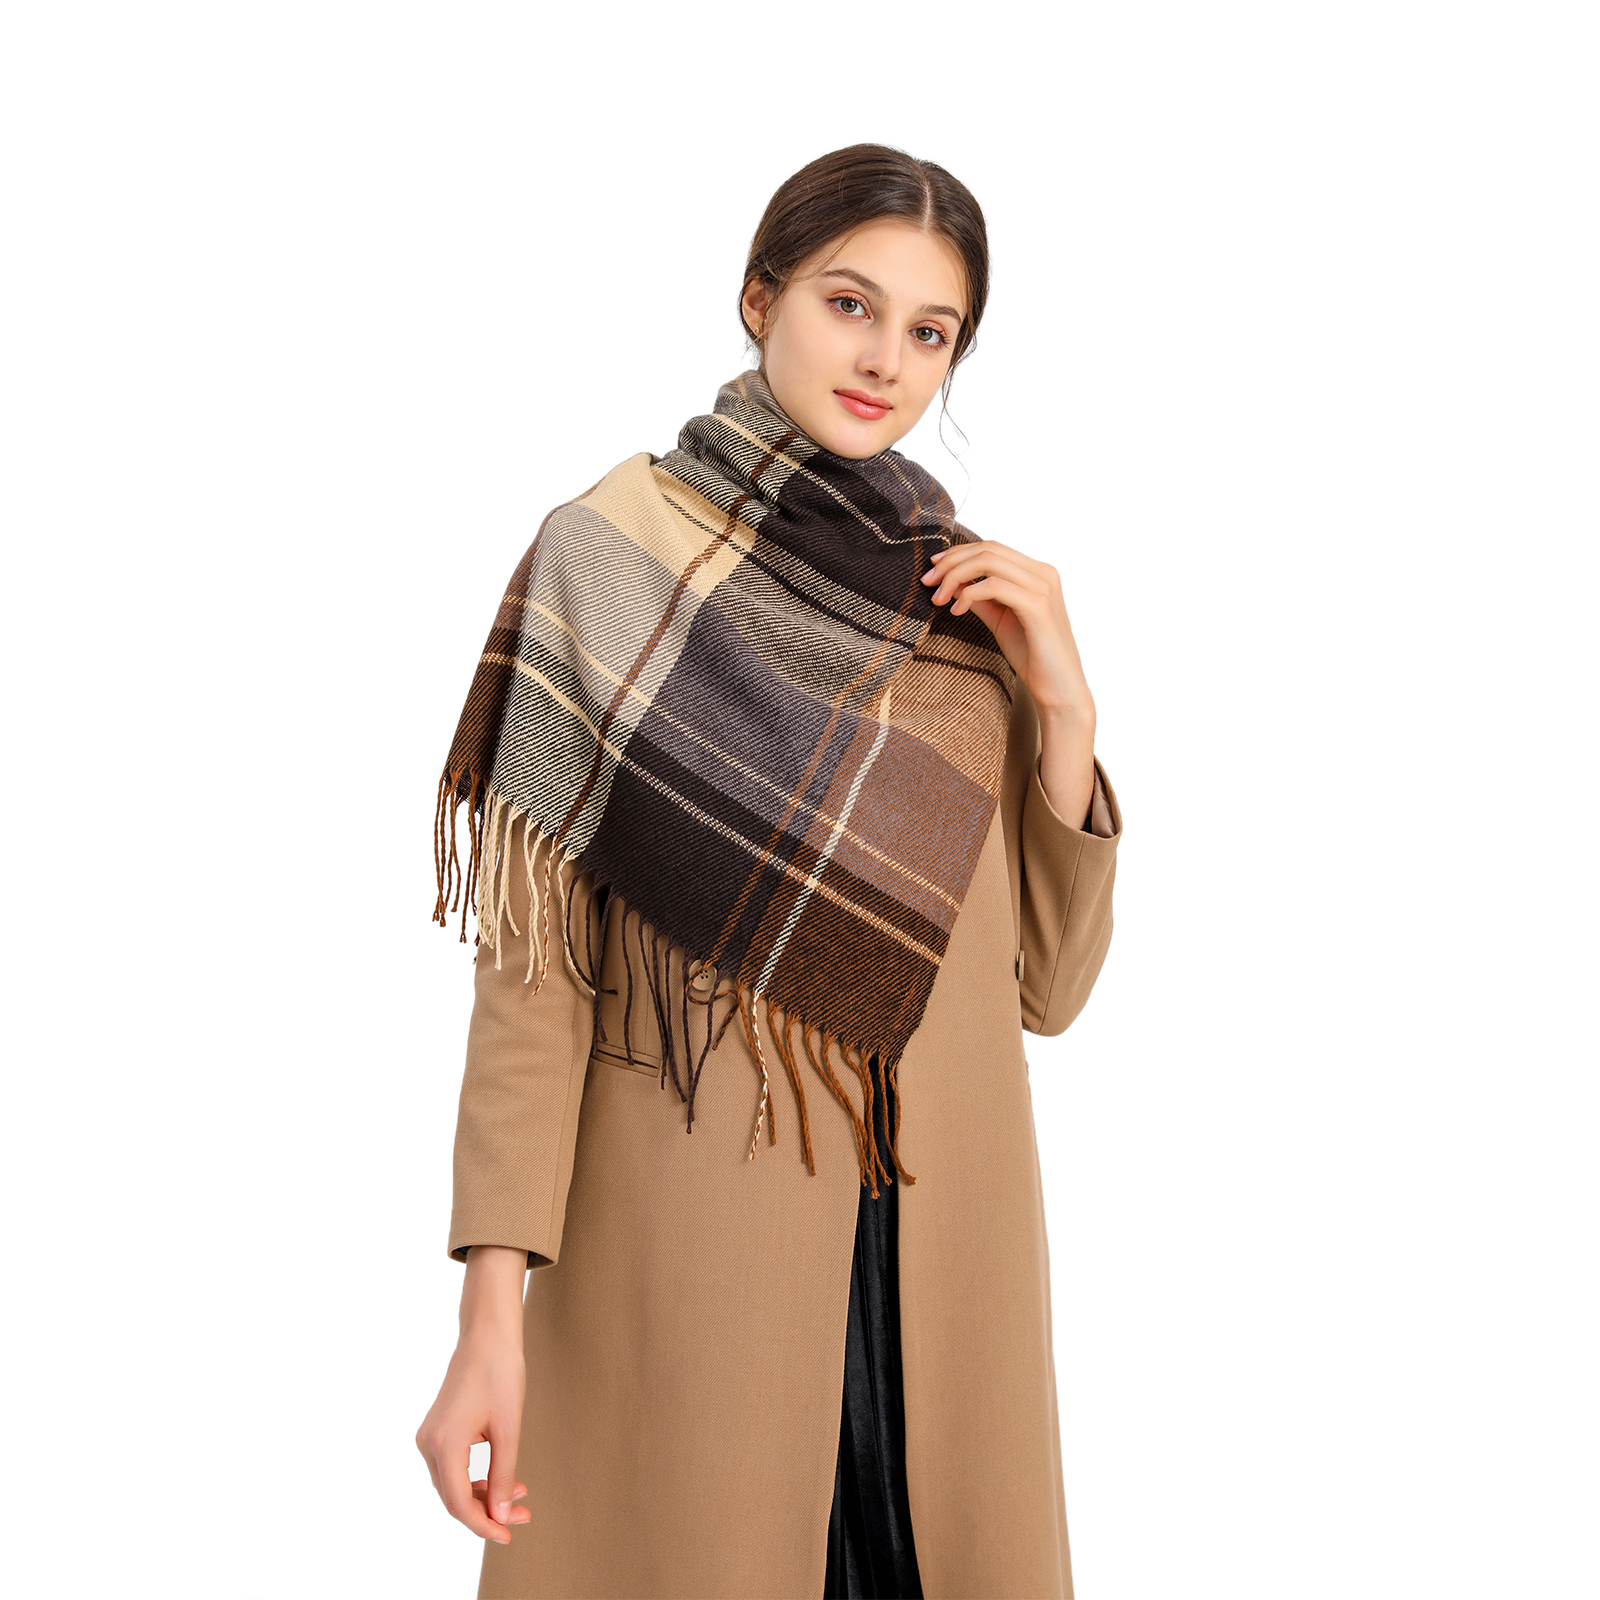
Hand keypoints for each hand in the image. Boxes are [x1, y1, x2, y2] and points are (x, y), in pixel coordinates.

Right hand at [416, 1245, 530, 1545]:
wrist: (487, 1334)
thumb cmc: (500, 1373)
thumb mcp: (508, 1428)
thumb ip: (504, 1474)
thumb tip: (502, 1514)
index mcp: (444, 1443)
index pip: (458, 1502)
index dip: (482, 1525)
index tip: (508, 1535)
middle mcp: (428, 1443)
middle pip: (453, 1496)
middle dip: (487, 1511)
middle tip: (523, 1516)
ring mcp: (430, 1435)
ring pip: (453, 1483)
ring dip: (483, 1494)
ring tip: (520, 1498)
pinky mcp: (438, 1429)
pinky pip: (453, 1466)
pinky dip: (476, 1477)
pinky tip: (503, 1479)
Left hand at [922, 540, 1093, 720]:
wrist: (1059, 688)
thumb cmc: (1032, 655)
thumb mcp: (999, 619)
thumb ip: (979, 598)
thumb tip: (951, 582)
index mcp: (1037, 572)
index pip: (992, 548)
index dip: (958, 554)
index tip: (933, 570)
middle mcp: (1043, 573)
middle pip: (988, 550)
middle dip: (951, 562)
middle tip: (927, 582)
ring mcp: (1043, 587)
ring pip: (988, 562)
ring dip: (955, 576)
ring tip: (938, 598)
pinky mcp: (1038, 606)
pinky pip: (994, 586)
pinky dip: (969, 595)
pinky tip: (956, 612)